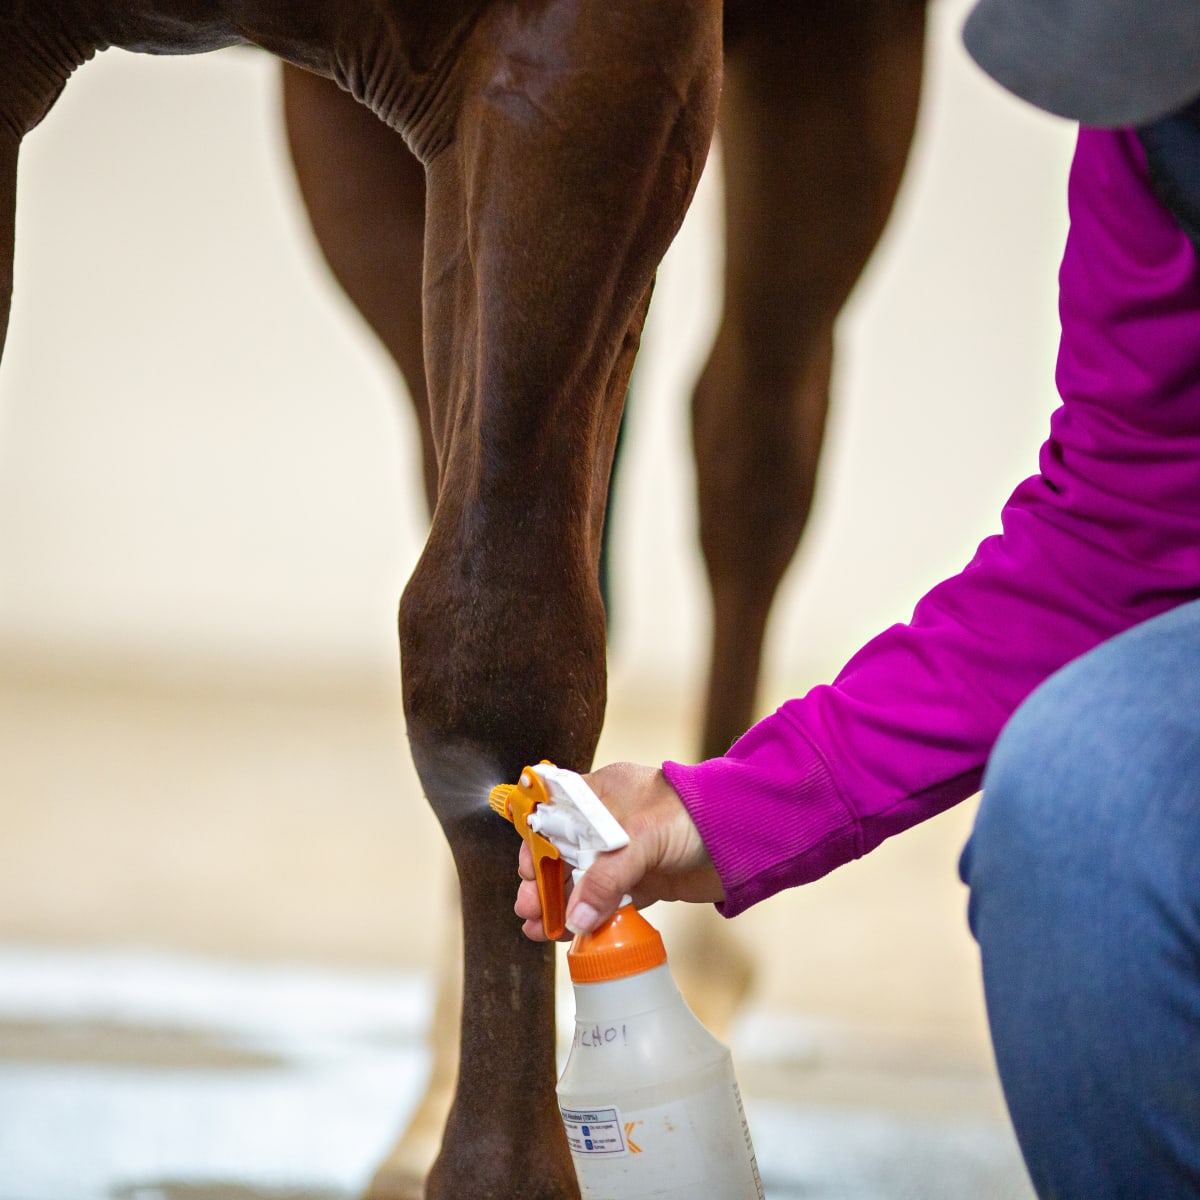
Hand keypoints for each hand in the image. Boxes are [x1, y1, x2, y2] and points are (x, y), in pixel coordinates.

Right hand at [514, 761, 723, 939]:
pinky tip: (574, 934)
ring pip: (584, 882)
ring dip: (561, 905)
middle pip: (564, 853)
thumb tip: (576, 916)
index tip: (527, 872)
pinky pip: (611, 903)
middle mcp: (611, 822)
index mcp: (602, 794)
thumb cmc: (695, 814)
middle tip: (528, 910)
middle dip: (543, 883)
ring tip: (539, 930)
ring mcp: (629, 853)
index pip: (556, 816)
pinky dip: (592, 919)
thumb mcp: (642, 837)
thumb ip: (607, 877)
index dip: (537, 844)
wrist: (746, 835)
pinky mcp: (647, 881)